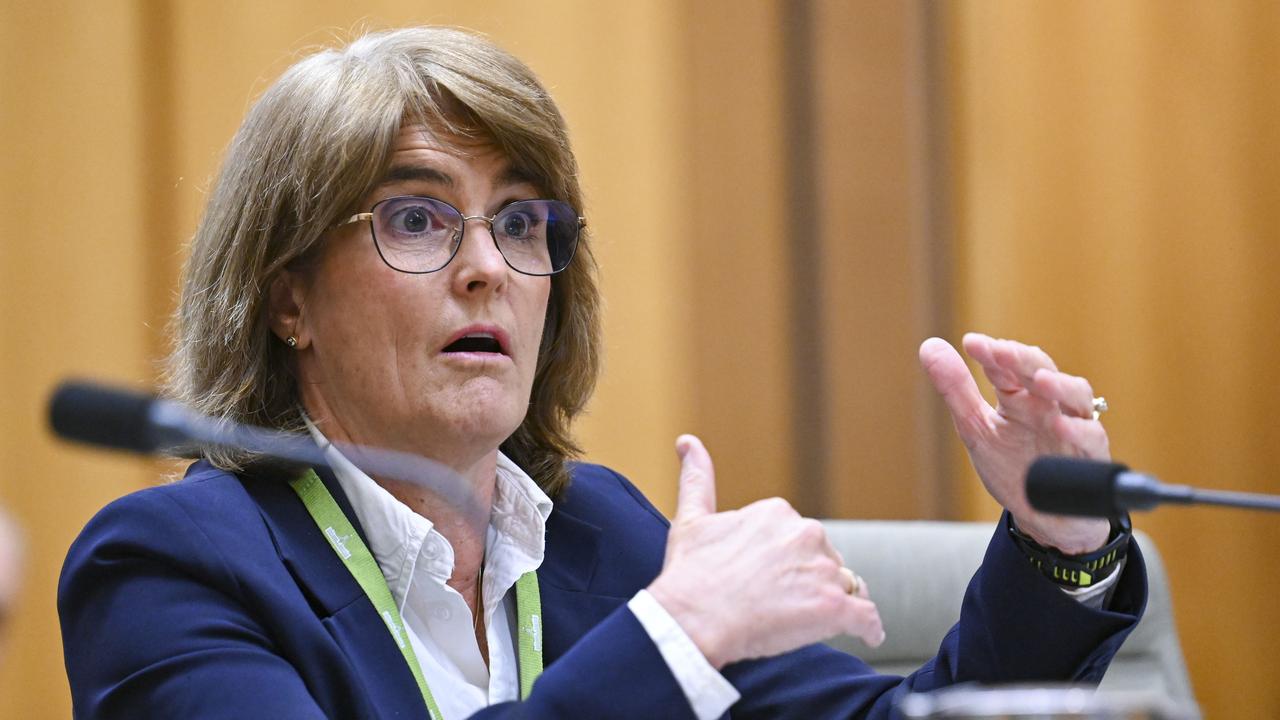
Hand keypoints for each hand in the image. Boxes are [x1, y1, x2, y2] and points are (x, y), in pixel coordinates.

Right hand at [646, 435, 883, 668]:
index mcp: (777, 512)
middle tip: (786, 604)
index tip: (772, 579)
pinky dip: (869, 628)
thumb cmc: (689, 575)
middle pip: (825, 559)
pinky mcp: (834, 607)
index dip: (788, 560)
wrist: (691, 620)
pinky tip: (867, 635)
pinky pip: (867, 617)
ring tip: (813, 622)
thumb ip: (697, 478)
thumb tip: (687, 441)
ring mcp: (822, 570)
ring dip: (836, 601)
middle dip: (813, 578)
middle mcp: (806, 534)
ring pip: (846, 586)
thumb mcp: (691, 519)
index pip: (799, 537)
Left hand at [919, 333, 1110, 553]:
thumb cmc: (1012, 467)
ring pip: (1077, 396)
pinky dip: (1079, 432)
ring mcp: (1071, 428)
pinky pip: (1092, 439)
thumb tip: (929, 346)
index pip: (1007, 366)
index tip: (971, 343)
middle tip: (1000, 350)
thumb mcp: (976, 429)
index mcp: (1019, 397)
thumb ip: (956, 389)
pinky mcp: (1090, 458)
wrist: (1040, 517)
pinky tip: (1062, 427)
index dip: (991, 353)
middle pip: (1042, 371)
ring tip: (1040, 380)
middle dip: (1023, 359)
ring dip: (1061, 385)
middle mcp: (1048, 406)